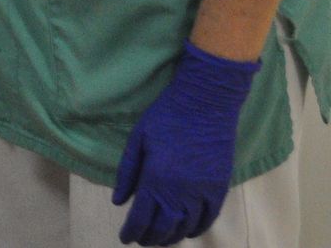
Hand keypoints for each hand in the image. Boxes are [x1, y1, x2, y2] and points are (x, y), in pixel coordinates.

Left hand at [112, 40, 259, 244]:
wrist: (205, 103)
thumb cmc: (165, 117)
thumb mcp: (137, 140)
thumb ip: (127, 173)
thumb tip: (118, 201)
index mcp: (156, 179)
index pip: (142, 217)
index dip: (132, 231)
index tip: (124, 238)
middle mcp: (181, 191)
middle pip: (164, 227)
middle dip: (150, 238)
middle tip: (141, 240)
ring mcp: (203, 191)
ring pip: (186, 227)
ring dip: (172, 237)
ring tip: (160, 240)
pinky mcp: (220, 188)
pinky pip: (209, 218)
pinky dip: (197, 229)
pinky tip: (187, 232)